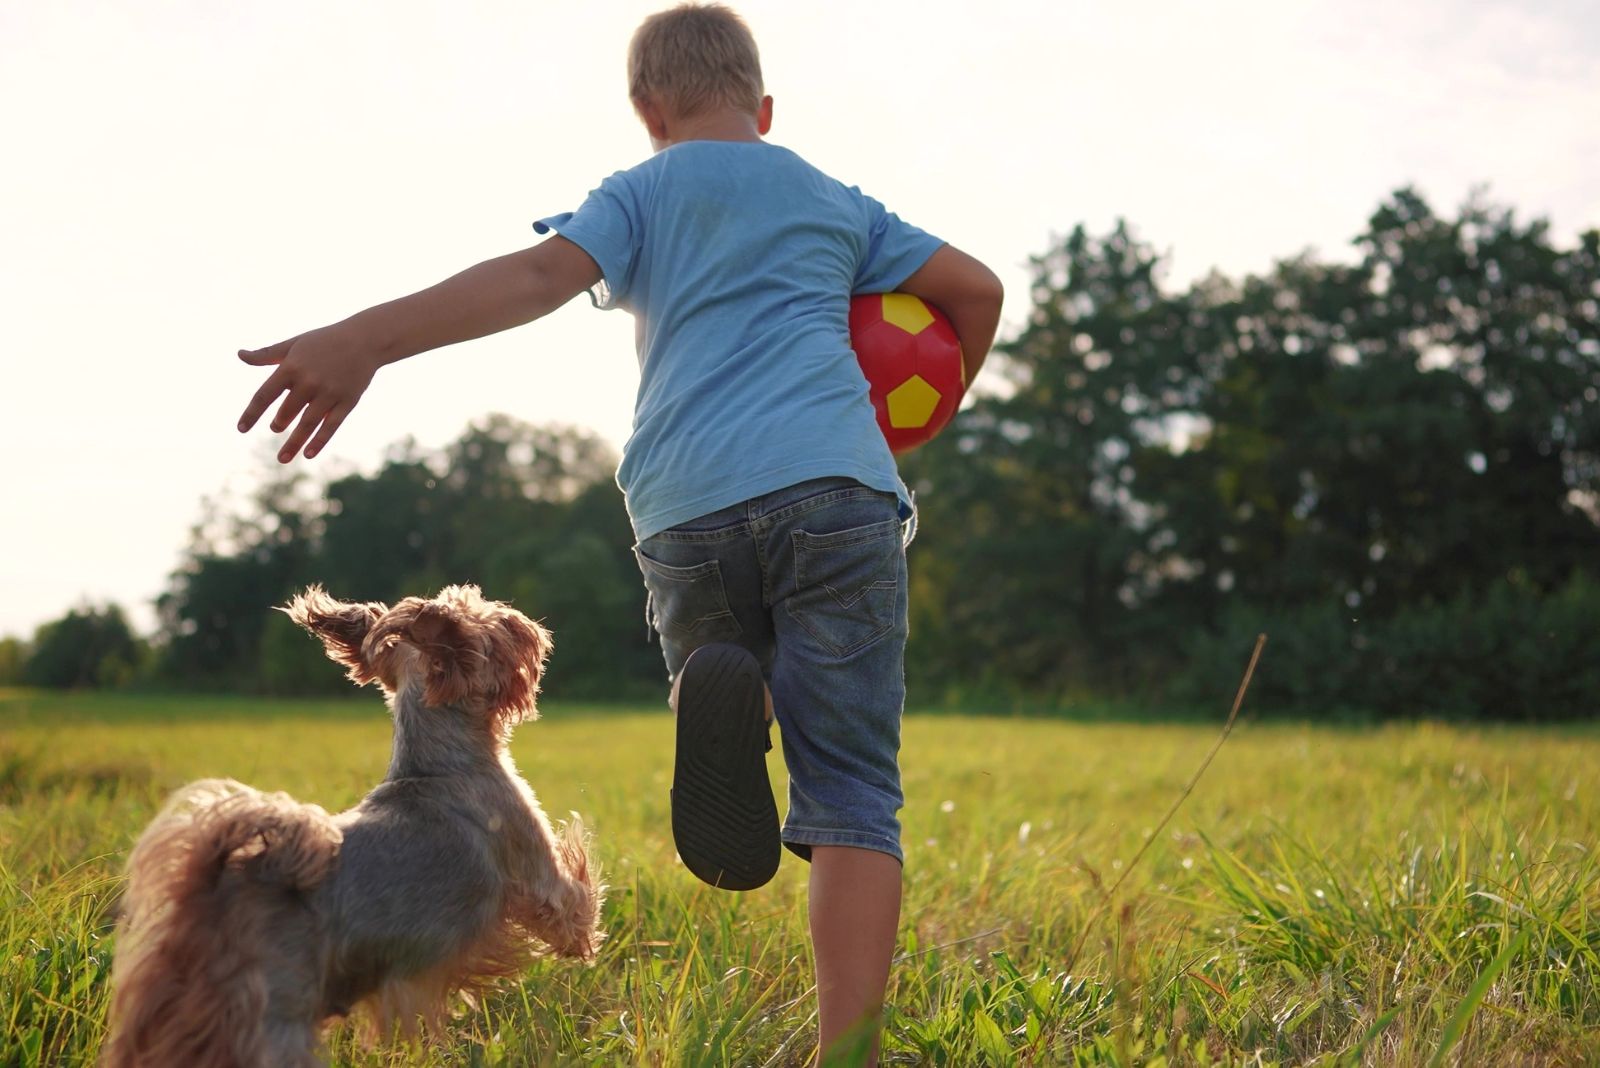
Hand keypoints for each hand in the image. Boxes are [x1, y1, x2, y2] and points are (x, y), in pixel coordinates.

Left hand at [237, 325, 380, 462]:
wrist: (365, 339)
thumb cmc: (325, 340)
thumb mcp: (294, 344)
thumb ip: (267, 354)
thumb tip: (240, 355)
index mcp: (292, 367)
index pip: (265, 395)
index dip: (251, 414)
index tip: (241, 429)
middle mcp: (309, 381)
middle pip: (287, 411)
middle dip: (278, 423)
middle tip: (275, 428)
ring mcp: (330, 393)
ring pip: (307, 424)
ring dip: (294, 443)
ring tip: (282, 458)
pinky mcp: (347, 402)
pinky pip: (331, 426)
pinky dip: (319, 441)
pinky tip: (308, 454)